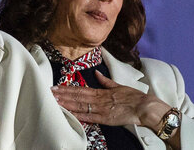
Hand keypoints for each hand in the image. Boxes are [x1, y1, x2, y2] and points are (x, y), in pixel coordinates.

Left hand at [50, 70, 171, 128]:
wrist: (144, 107)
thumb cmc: (134, 97)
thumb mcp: (119, 86)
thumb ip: (106, 81)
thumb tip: (96, 74)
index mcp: (101, 91)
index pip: (80, 89)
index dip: (67, 88)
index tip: (56, 87)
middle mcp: (99, 99)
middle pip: (77, 96)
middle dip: (62, 95)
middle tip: (49, 93)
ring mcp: (100, 109)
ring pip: (80, 105)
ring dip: (66, 103)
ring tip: (54, 101)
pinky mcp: (105, 119)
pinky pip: (88, 117)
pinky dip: (78, 115)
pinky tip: (68, 114)